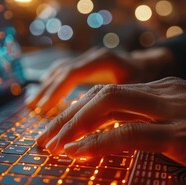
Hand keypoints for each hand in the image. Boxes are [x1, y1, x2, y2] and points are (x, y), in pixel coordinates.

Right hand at [26, 47, 175, 112]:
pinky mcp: (86, 65)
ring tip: (32, 105)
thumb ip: (117, 104)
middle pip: (62, 73)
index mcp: (104, 60)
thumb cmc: (148, 80)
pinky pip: (64, 72)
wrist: (152, 64)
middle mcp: (92, 56)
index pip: (72, 75)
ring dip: (45, 88)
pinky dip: (52, 84)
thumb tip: (95, 127)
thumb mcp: (138, 91)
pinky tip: (44, 96)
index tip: (44, 110)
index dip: (56, 92)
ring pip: (60, 70)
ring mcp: (88, 59)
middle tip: (33, 111)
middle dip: (46, 94)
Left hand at [37, 77, 185, 177]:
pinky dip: (100, 143)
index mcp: (166, 90)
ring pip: (109, 107)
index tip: (59, 132)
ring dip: (74, 128)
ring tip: (52, 148)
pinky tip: (80, 153)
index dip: (79, 113)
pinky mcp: (183, 135)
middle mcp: (164, 94)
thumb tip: (134, 139)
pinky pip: (130, 134)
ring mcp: (173, 111)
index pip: (111, 95)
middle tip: (44, 141)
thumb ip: (164, 123)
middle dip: (67, 118)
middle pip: (102, 96)